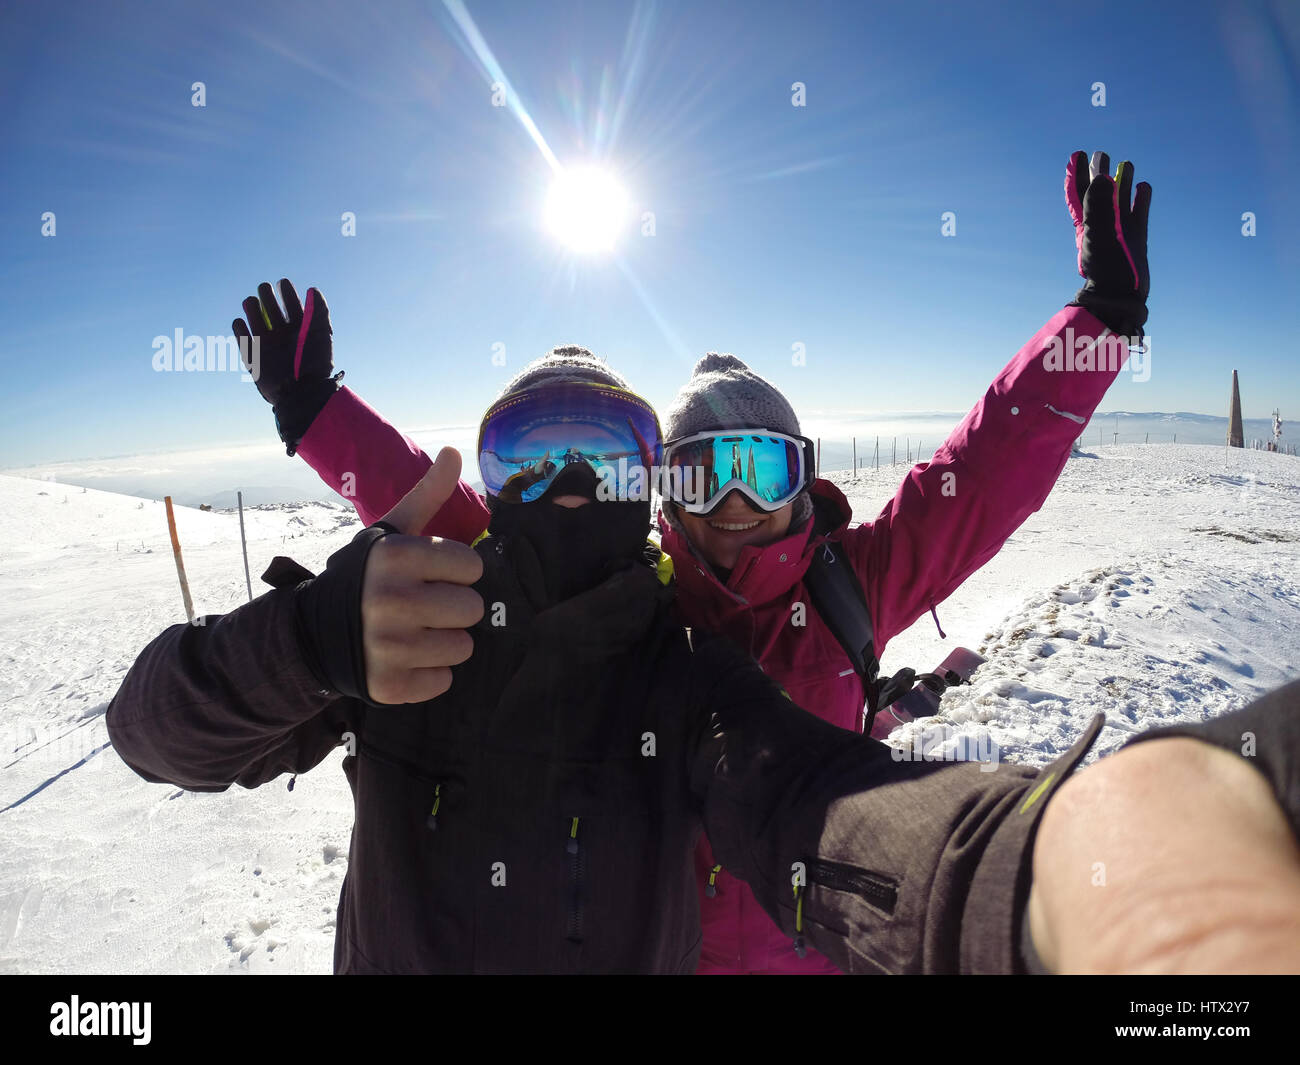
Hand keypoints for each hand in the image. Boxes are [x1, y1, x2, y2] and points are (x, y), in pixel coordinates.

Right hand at [232, 279, 340, 453]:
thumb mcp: (322, 334)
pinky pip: (240, 334)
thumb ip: (319, 310)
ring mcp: (266, 342)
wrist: (300, 392)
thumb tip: (312, 289)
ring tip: (252, 304)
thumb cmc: (315, 363)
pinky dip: (239, 326)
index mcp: (299, 328)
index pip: (290, 302)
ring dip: (250, 305)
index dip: (286, 290)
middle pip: (269, 304)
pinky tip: (242, 322)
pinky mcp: (252, 354)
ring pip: (252, 314)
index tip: (283, 283)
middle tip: (265, 290)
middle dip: (265, 293)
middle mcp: (282, 333)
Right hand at [361, 447, 484, 703]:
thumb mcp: (390, 533)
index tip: (433, 575)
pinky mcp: (389, 685)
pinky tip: (405, 659)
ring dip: (445, 642)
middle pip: (472, 608)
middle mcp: (390, 600)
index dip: (457, 572)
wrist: (312, 634)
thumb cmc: (366, 578)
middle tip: (425, 607)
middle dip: (454, 608)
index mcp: (395, 557)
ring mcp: (388, 646)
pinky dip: (430, 674)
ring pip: (463, 647)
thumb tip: (455, 451)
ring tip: (416, 633)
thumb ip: (427, 494)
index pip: (472, 565)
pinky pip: (444, 681)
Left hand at [1065, 150, 1151, 335]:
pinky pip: (1139, 211)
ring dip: (1122, 181)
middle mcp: (1101, 222)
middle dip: (1098, 173)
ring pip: (1120, 198)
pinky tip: (1143, 187)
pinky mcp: (1136, 236)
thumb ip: (1098, 204)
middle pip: (1099, 191)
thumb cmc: (1104, 265)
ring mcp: (1119, 228)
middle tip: (1101, 155)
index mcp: (1086, 221)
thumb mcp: (1097, 233)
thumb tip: (1102, 175)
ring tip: (1126, 164)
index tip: (1077, 155)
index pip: (1078, 193)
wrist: (1120, 293)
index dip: (1076, 174)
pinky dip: (1140, 198)